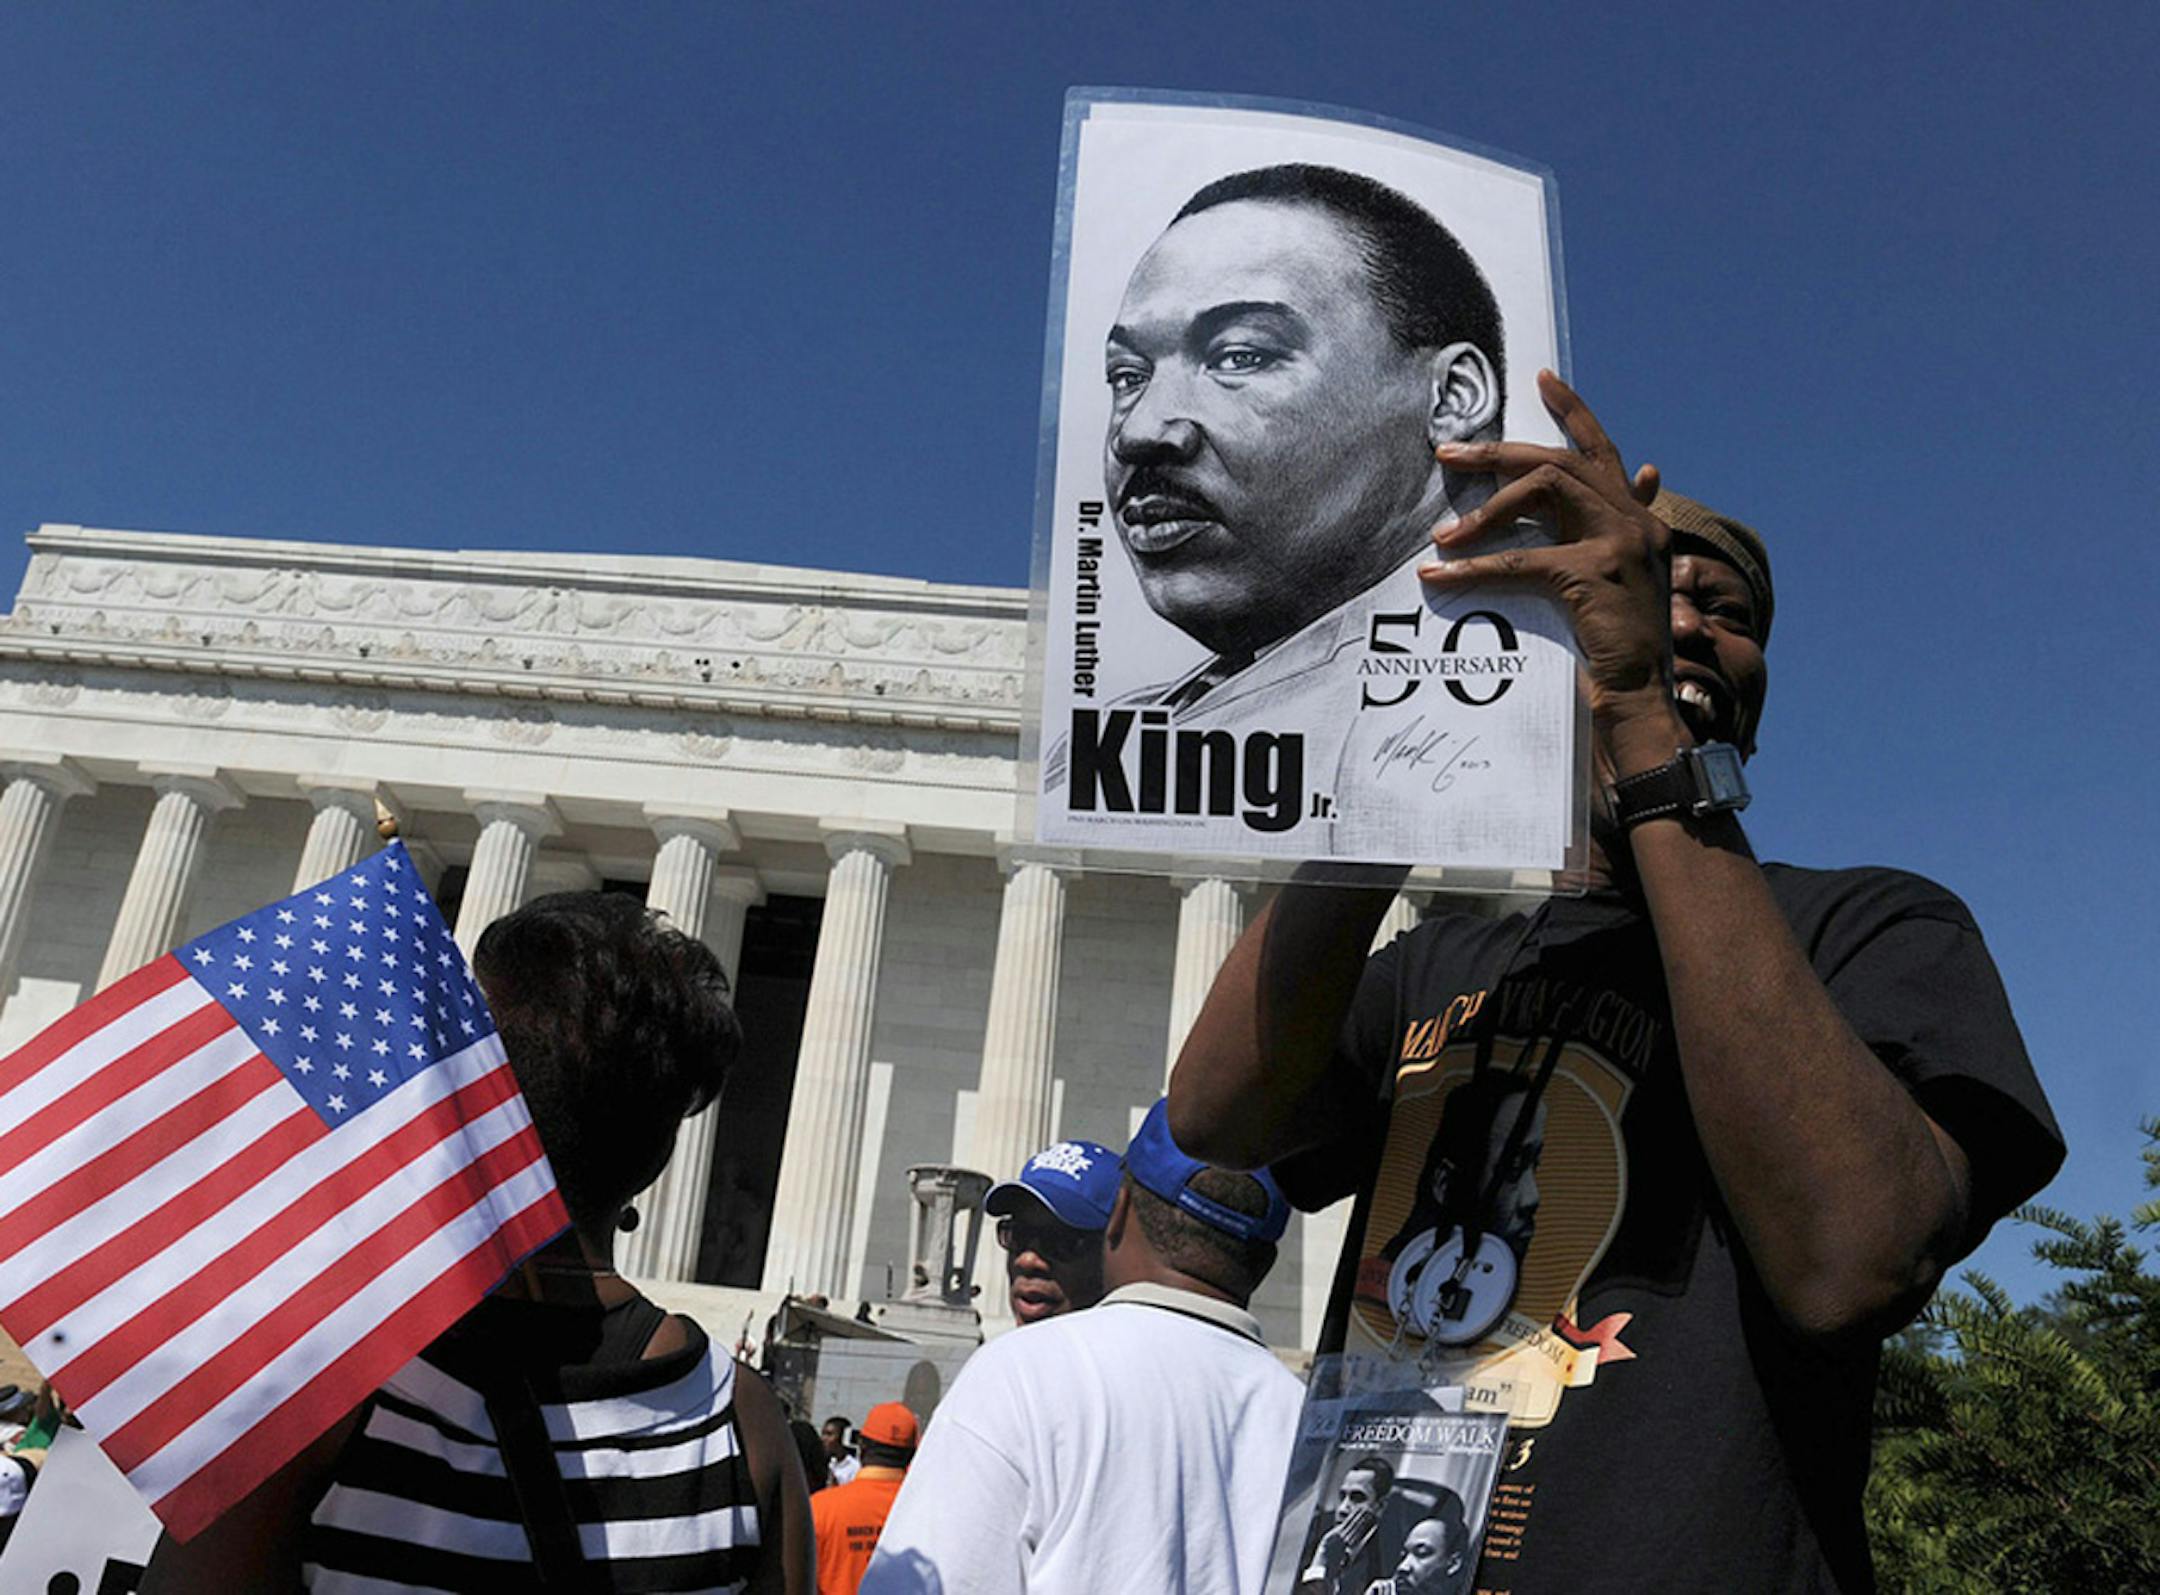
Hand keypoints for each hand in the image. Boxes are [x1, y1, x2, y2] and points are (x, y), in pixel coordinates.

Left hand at [1421, 371, 1686, 765]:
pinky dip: (1476, 566)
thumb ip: (1613, 533)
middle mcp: (1636, 520)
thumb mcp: (1624, 580)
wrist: (1643, 697)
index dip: (1573, 412)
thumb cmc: (1620, 647)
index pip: (1602, 450)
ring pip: (1542, 491)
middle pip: (1559, 461)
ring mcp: (1620, 543)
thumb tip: (1640, 478)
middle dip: (1499, 452)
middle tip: (1449, 453)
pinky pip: (1522, 558)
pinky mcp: (1595, 574)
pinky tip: (1442, 573)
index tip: (1542, 379)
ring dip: (1486, 508)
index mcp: (1639, 519)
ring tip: (1443, 532)